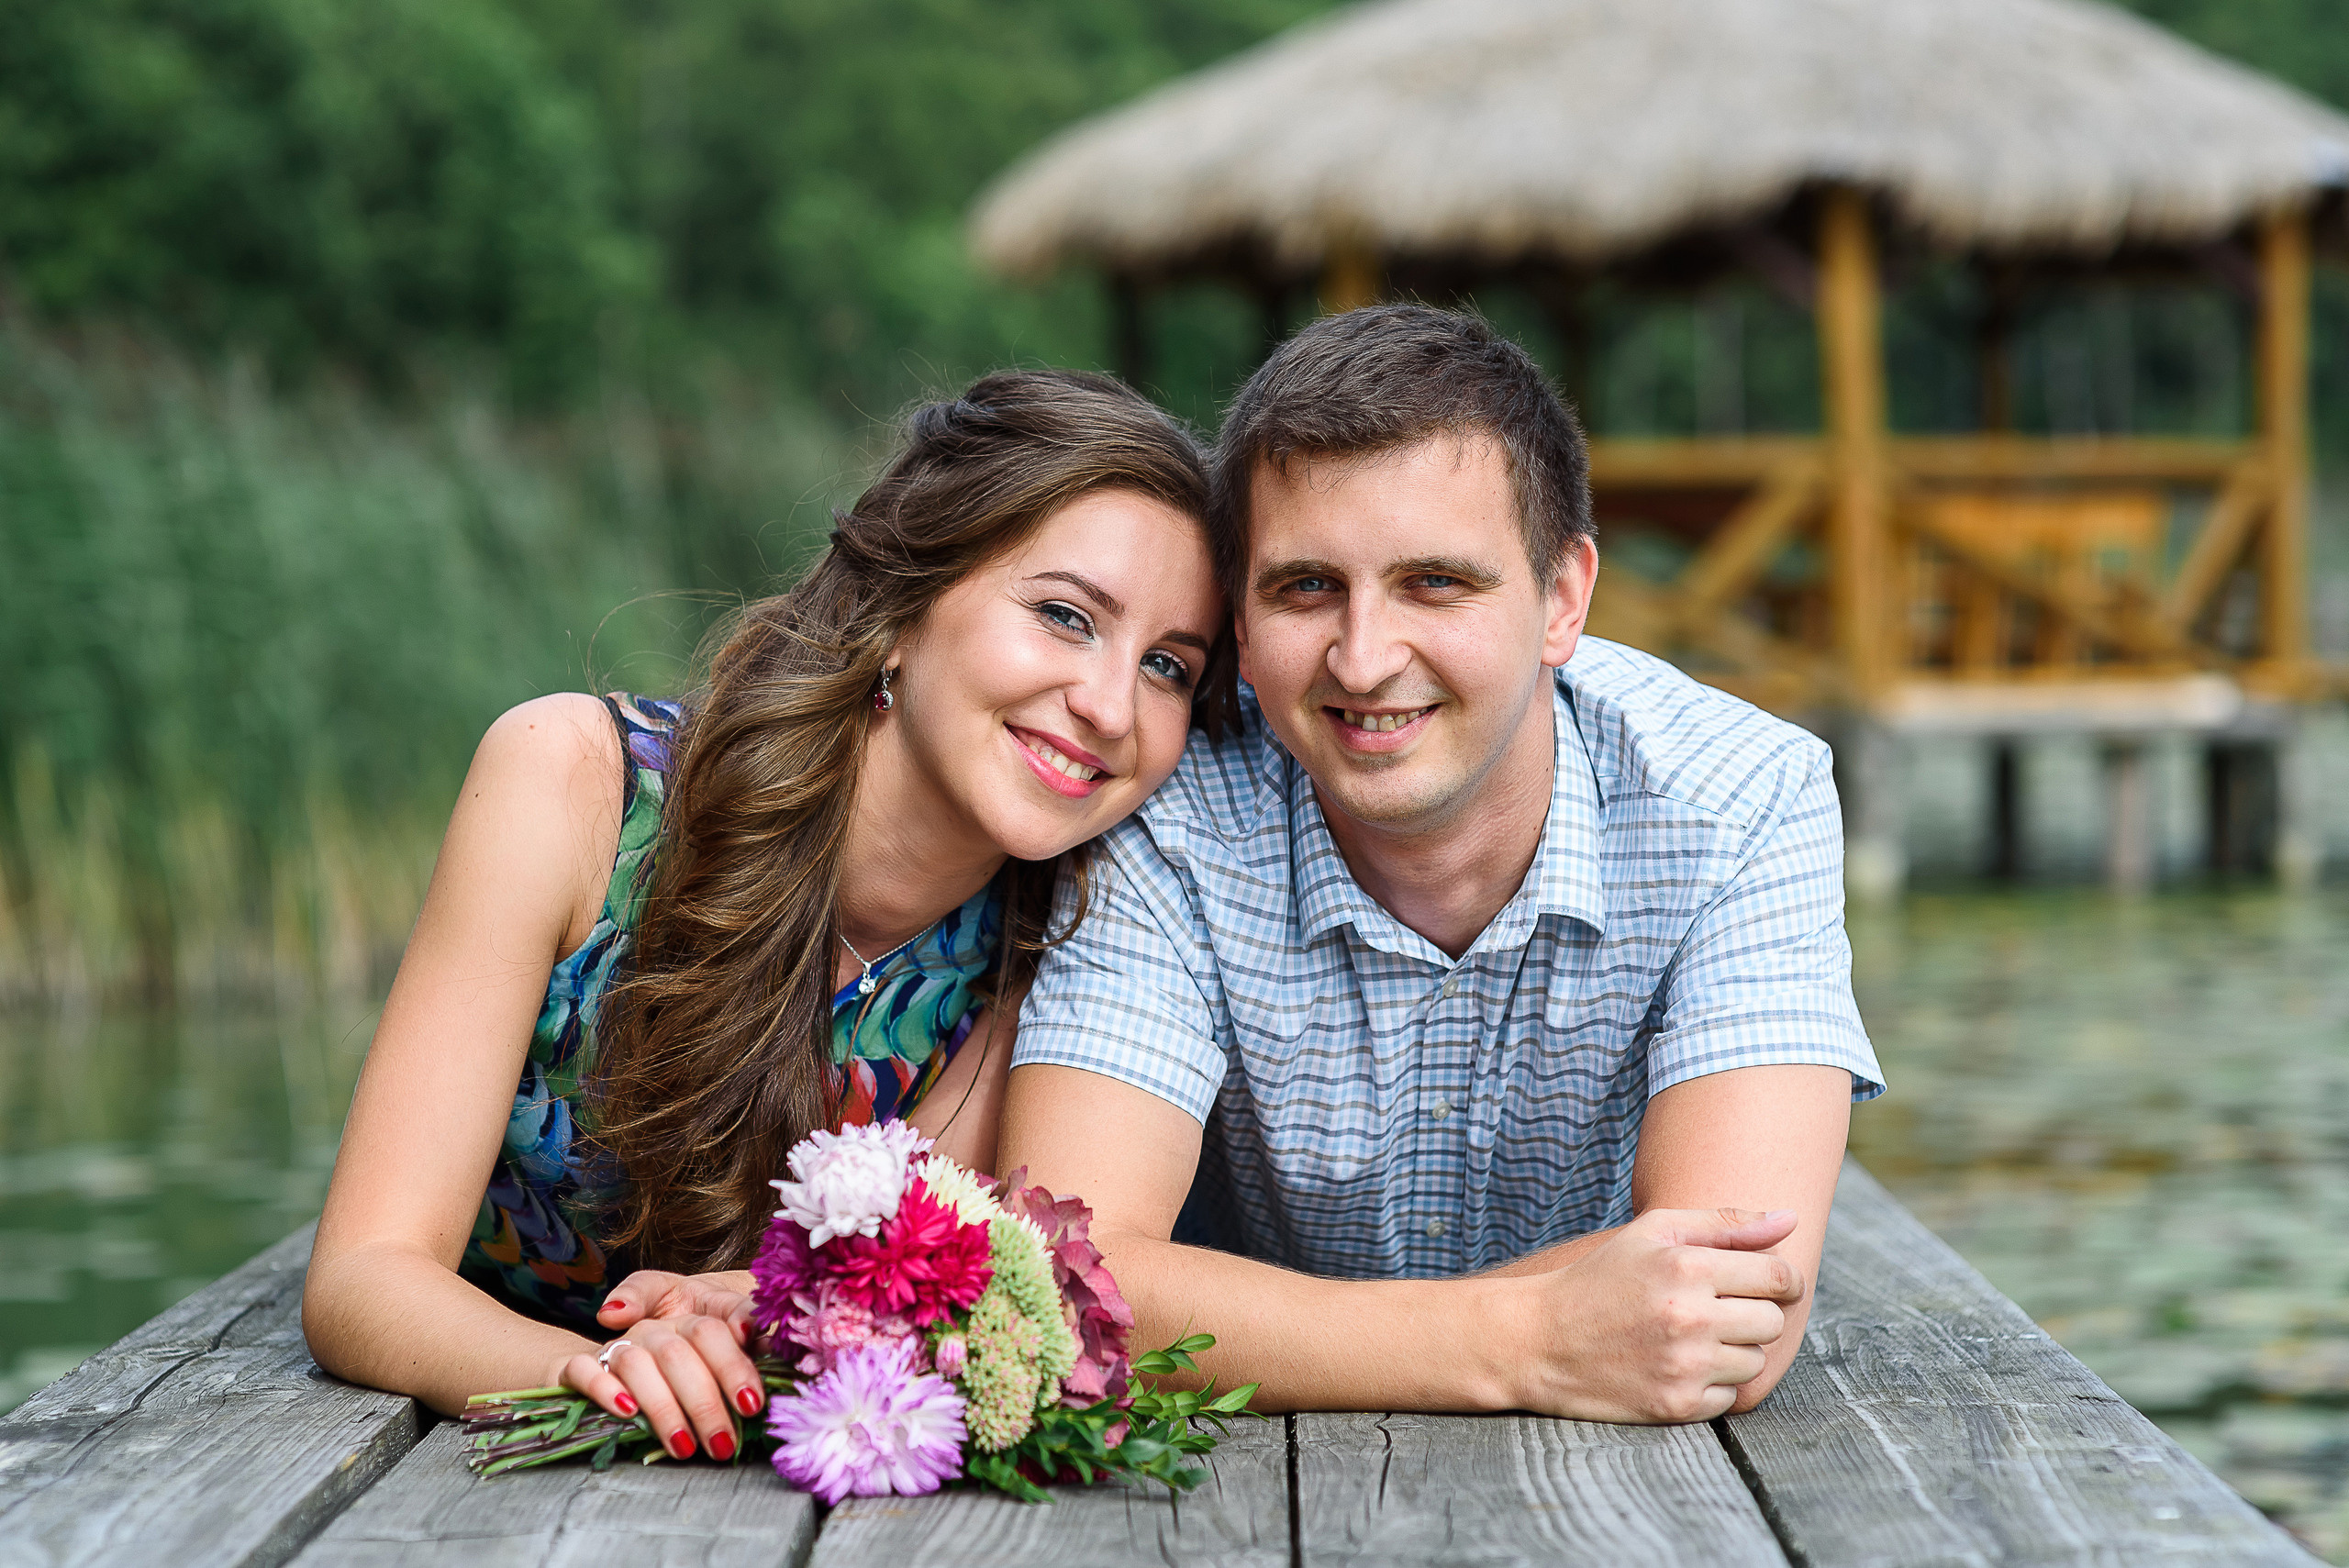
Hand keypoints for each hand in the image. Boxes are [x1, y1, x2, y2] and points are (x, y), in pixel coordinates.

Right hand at [551, 1269, 763, 1460]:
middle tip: (724, 1445)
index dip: (735, 1367)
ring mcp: (613, 1346)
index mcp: (686, 1323)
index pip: (713, 1333)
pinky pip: (584, 1370)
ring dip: (663, 1407)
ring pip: (637, 1362)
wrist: (591, 1373)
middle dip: (705, 1402)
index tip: (752, 1405)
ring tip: (684, 1447)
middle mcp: (652, 1329)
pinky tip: (626, 1412)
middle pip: (679, 1352)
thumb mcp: (703, 1369)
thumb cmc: (663, 1375)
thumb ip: (735, 1363)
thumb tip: (774, 1358)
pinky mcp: (574, 1368)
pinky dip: (604, 1388)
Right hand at [1511, 1207, 1804, 1423]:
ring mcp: (1684, 1365)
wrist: (1540, 1339)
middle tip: (1718, 1310)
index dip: (1784, 1280)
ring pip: (1755, 1362)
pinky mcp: (1676, 1405)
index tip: (1771, 1284)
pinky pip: (1729, 1397)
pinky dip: (1712, 1384)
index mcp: (1686, 1266)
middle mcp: (1690, 1317)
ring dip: (1734, 1351)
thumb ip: (1724, 1223)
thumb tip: (1791, 1219)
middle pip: (1772, 1322)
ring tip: (1692, 1337)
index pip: (1778, 1278)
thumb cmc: (1601, 1278)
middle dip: (1753, 1315)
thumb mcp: (1652, 1232)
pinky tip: (1678, 1364)